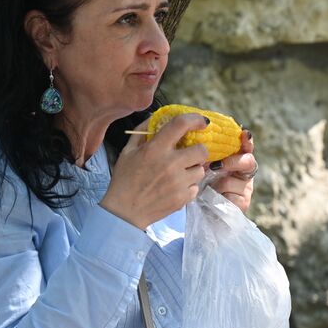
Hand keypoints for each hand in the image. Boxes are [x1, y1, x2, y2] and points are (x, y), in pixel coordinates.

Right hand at [100, 113, 209, 229]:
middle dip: (198, 150)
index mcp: (155, 149)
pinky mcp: (183, 198)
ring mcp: (178, 182)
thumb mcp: (128, 151)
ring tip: (179, 174)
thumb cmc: (125, 179)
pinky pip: (195, 187)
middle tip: (190, 154)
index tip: (202, 121)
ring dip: (193, 169)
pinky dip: (188, 186)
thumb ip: (142, 131)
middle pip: (202, 150)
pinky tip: (175, 188)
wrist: (124, 211)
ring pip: (200, 170)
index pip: (181, 125)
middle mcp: (170, 164)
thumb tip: (156, 116)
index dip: (195, 119)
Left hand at [208, 129, 256, 212]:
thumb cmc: (203, 184)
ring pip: (234, 181)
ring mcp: (246, 189)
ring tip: (209, 188)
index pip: (247, 147)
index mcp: (237, 160)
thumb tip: (201, 141)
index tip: (244, 134)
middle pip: (248, 162)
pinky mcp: (243, 203)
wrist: (202, 209)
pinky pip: (232, 197)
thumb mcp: (204, 166)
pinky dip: (220, 197)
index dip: (247, 141)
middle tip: (216, 166)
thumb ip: (208, 155)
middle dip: (233, 162)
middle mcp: (245, 173)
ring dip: (219, 184)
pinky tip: (215, 198)